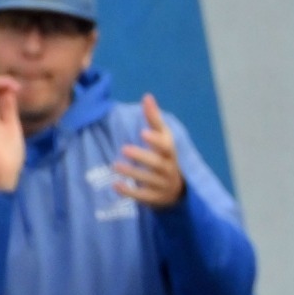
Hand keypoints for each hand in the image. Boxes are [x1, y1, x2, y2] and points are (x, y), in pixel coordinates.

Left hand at [112, 94, 185, 208]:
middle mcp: (168, 169)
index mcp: (170, 153)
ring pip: (149, 180)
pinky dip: (130, 192)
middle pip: (157, 164)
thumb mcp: (164, 138)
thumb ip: (154, 119)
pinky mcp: (154, 198)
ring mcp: (162, 185)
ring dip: (132, 173)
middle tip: (124, 149)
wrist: (179, 189)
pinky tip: (116, 185)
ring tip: (115, 166)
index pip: (166, 146)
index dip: (156, 140)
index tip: (143, 133)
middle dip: (142, 157)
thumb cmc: (166, 157)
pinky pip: (142, 196)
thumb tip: (147, 96)